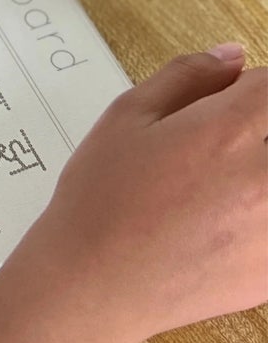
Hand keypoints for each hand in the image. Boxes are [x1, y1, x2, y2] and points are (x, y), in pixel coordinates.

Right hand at [8, 46, 267, 342]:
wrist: (93, 284)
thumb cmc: (101, 203)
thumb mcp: (125, 119)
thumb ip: (184, 77)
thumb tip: (232, 58)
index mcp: (228, 131)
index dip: (254, 90)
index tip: (235, 103)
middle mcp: (264, 178)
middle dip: (256, 135)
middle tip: (223, 151)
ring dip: (255, 177)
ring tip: (218, 192)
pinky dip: (256, 221)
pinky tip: (224, 226)